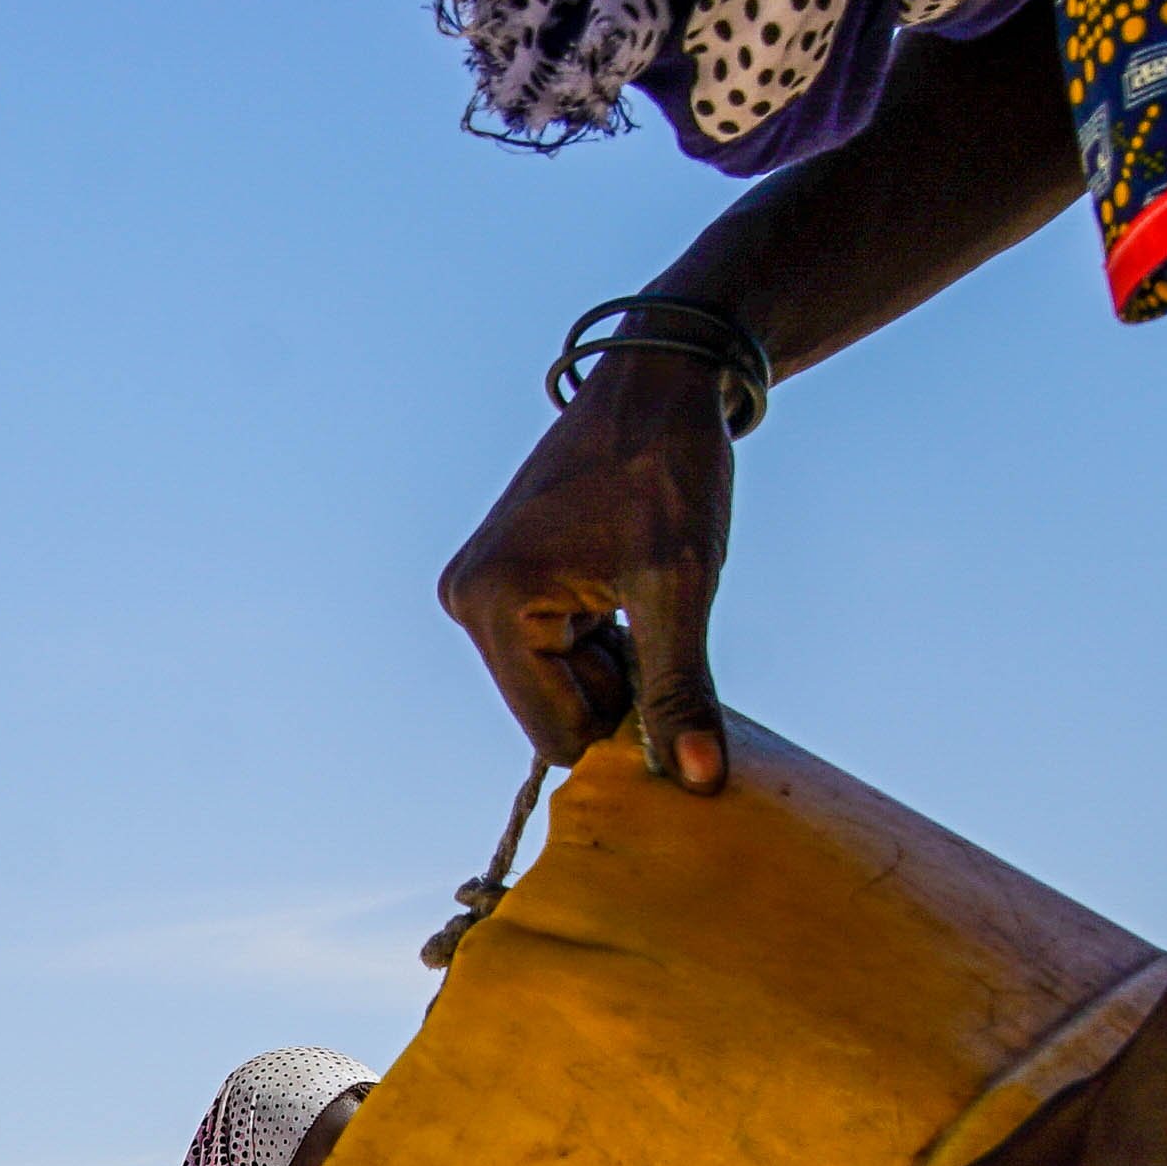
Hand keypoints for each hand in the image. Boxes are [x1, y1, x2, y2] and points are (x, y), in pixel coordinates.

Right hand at [439, 366, 741, 787]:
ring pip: (559, 684)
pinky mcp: (501, 579)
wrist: (657, 382)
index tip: (672, 671)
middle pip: (554, 711)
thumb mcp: (678, 585)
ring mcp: (480, 589)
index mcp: (494, 603)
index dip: (624, 727)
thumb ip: (679, 689)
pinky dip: (603, 641)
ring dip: (615, 662)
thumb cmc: (668, 469)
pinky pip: (554, 650)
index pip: (556, 733)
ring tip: (644, 593)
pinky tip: (626, 586)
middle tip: (662, 620)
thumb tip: (698, 783)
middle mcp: (468, 600)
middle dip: (617, 690)